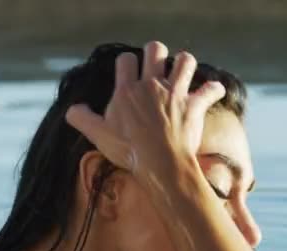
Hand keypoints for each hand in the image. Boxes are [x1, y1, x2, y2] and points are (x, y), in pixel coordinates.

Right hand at [65, 41, 224, 180]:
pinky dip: (213, 89)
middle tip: (155, 66)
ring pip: (185, 61)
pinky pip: (209, 90)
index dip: (127, 63)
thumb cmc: (129, 151)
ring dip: (184, 63)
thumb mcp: (98, 135)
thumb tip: (72, 110)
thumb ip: (82, 119)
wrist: (160, 164)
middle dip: (155, 53)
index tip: (128, 72)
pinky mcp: (194, 106)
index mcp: (128, 90)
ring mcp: (175, 94)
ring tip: (181, 71)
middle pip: (155, 50)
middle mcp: (152, 86)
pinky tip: (213, 91)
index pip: (125, 60)